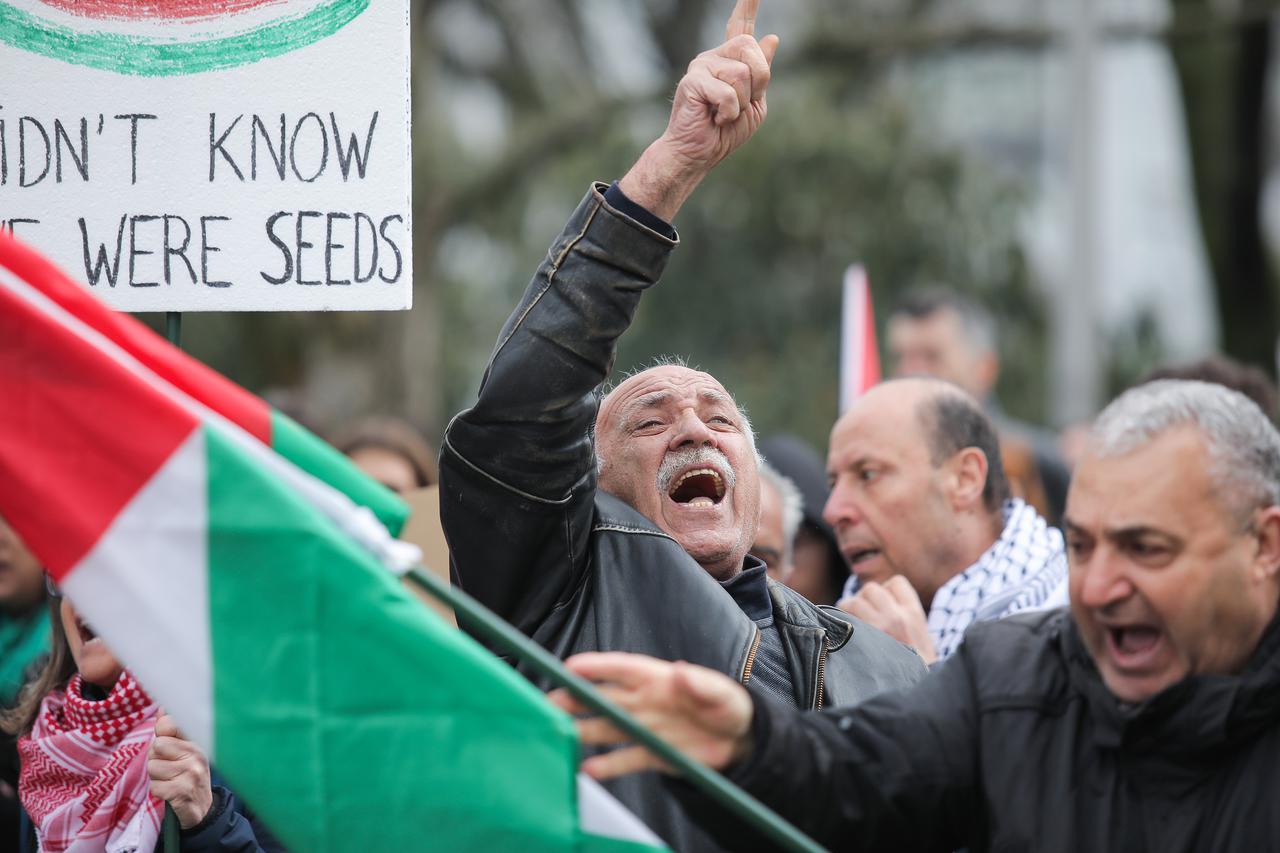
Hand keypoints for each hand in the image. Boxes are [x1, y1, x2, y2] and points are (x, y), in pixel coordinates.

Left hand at [147, 714, 212, 829]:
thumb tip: (161, 709)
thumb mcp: (185, 751)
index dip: (162, 733)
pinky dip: (158, 791)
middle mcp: (196, 755)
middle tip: (169, 767)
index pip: (169, 724)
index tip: (167, 742)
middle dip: (156, 758)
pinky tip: (170, 792)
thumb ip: (172, 731)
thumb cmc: (188, 775)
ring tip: (170, 780)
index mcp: (197, 742)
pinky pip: (154, 787)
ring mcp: (190, 773)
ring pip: (152, 767)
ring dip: (156, 777)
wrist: (202, 808)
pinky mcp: (181, 792)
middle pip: (156, 747)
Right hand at [549, 652, 754, 779]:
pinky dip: (607, 765)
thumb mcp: (722, 693)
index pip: (622, 669)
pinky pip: (624, 759)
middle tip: (548, 702)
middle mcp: (644, 701)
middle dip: (575, 699)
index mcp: (658, 678)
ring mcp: (644, 727)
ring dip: (582, 730)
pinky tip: (588, 770)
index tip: (570, 666)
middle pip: (603, 698)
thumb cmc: (728, 706)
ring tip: (558, 734)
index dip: (597, 667)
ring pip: (606, 727)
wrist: (739, 742)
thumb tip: (680, 672)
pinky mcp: (651, 754)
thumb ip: (701, 685)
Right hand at [618, 0, 779, 219]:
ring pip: (741, 74)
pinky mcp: (692, 81)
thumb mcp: (755, 104)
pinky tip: (715, 119)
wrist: (699, 154)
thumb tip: (771, 37)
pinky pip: (728, 93)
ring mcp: (701, 66)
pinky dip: (729, 113)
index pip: (740, 27)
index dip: (747, 6)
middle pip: (751, 49)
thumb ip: (762, 74)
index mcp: (730, 62)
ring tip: (723, 114)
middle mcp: (713, 58)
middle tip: (741, 105)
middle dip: (758, 82)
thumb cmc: (724, 133)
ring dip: (741, 103)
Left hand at [838, 575, 937, 663]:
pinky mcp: (862, 640)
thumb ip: (902, 615)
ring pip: (853, 600)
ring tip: (850, 624)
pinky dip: (837, 621)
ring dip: (847, 609)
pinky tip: (841, 633)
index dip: (886, 590)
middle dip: (863, 599)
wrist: (914, 693)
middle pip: (871, 589)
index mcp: (914, 613)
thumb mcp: (920, 636)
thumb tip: (872, 600)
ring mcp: (878, 627)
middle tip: (862, 616)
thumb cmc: (916, 667)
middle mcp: (896, 616)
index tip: (882, 604)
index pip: (896, 582)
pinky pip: (841, 617)